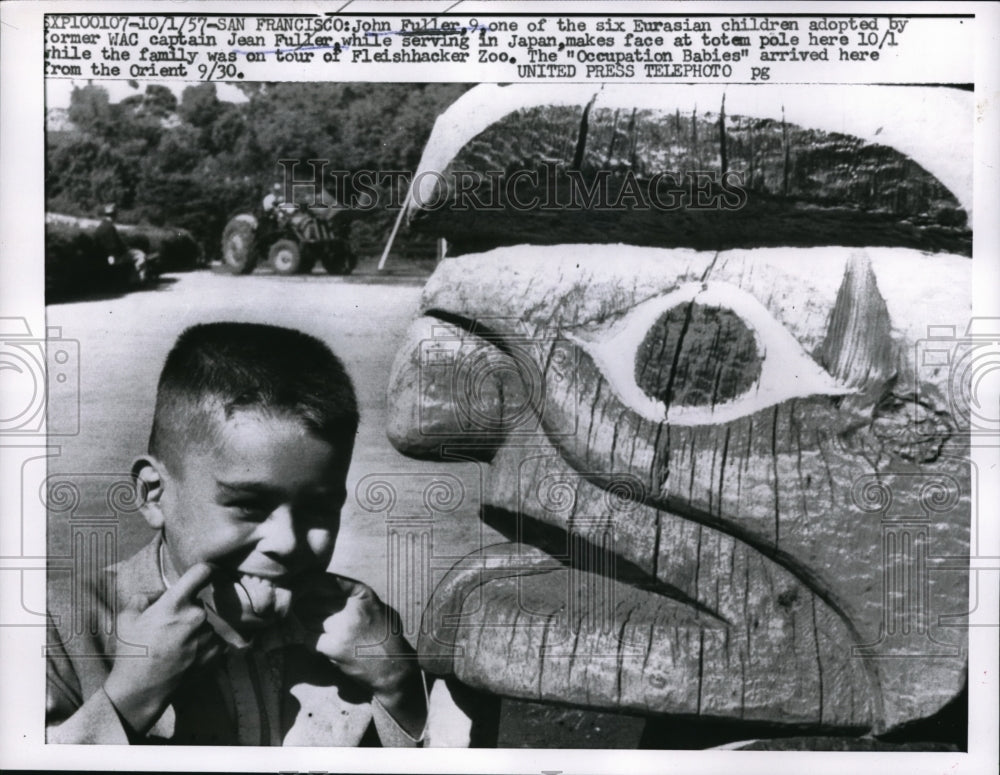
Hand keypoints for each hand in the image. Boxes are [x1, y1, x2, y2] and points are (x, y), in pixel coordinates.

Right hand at [103, 563, 221, 734]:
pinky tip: (186, 655)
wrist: (141, 689)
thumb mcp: (127, 618)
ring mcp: (208, 635)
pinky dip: (203, 644)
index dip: (206, 568)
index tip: (209, 570)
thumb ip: (145, 596)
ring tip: (175, 647)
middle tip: (168, 629)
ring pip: (205, 624)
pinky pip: (213, 639)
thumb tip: (162, 593)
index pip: (201, 572)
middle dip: (186, 611)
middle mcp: (196, 617)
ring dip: (195, 630)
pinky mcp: (216, 652)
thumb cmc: (131, 652)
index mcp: (175, 604)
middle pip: (198, 603)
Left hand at [296, 574, 424, 735]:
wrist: (393, 669)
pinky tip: (320, 646)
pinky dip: (310, 642)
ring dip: (307, 625)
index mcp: (362, 594)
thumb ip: (352, 597)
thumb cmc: (384, 637)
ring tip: (318, 631)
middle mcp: (352, 607)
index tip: (300, 590)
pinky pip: (309, 638)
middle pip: (312, 599)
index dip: (307, 584)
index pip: (325, 580)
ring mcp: (343, 627)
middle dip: (305, 607)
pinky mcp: (335, 647)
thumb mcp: (375, 607)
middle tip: (305, 615)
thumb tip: (319, 587)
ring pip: (308, 618)